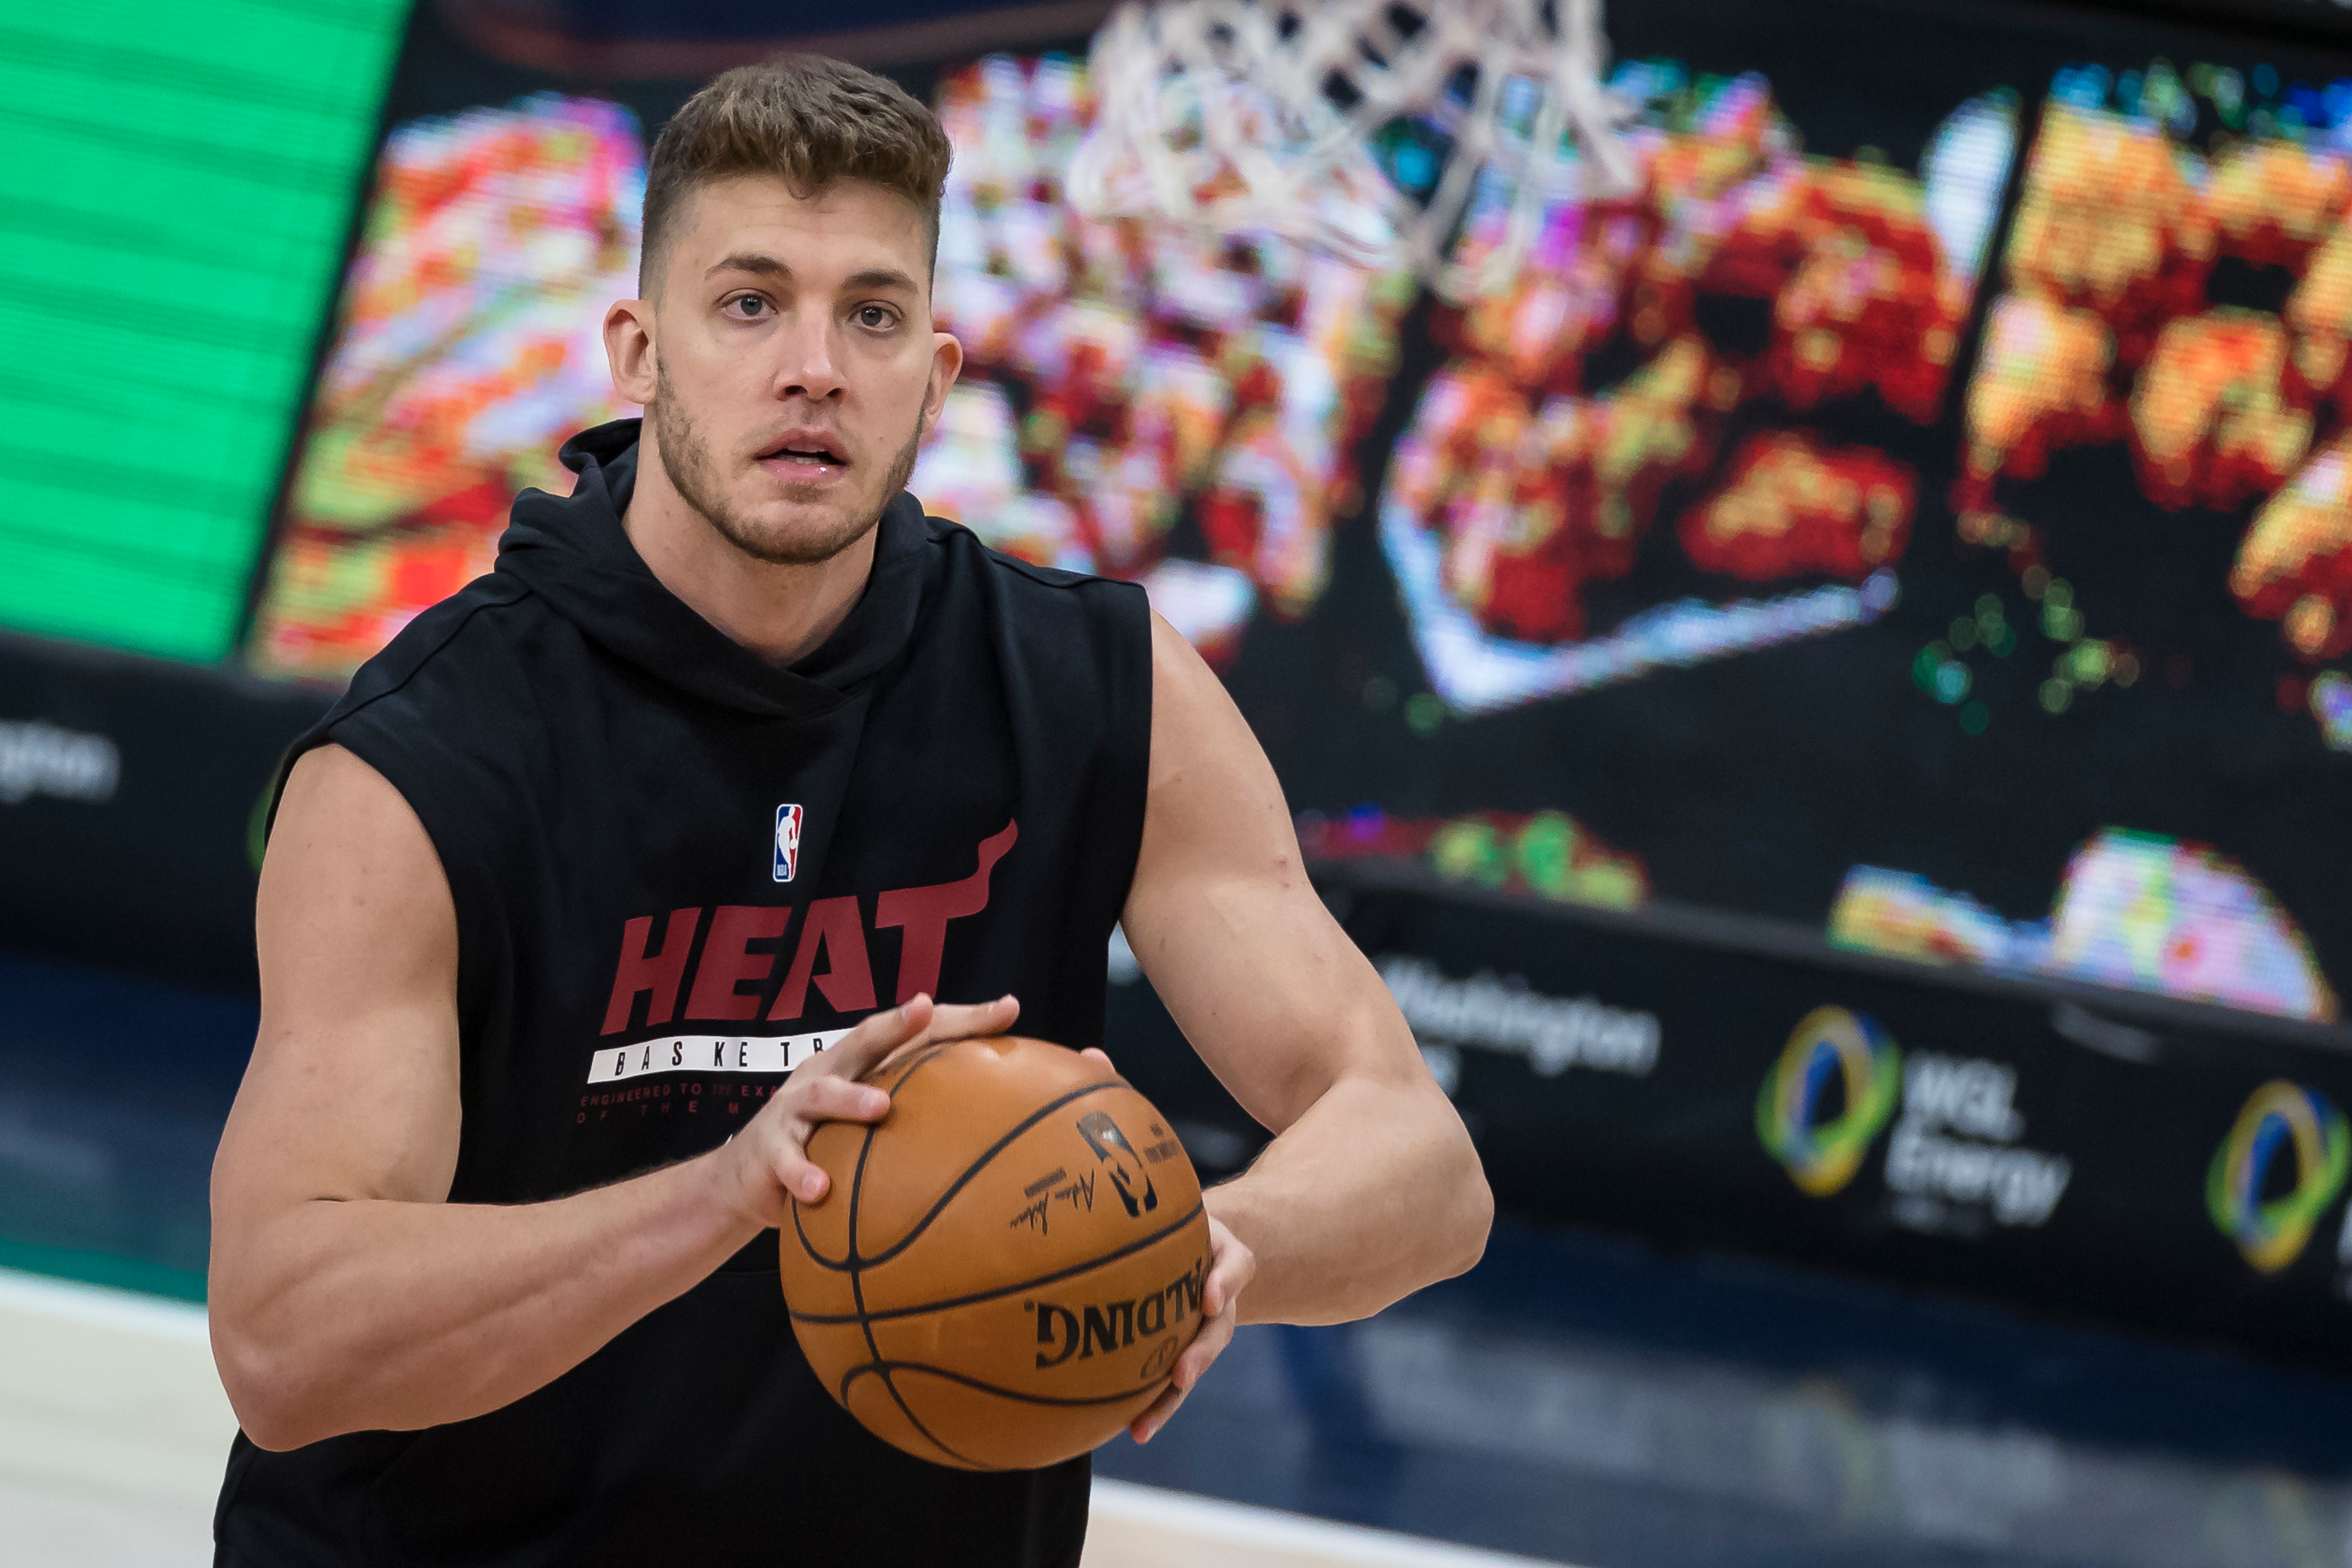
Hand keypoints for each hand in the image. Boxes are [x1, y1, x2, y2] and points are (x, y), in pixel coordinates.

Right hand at [709, 993, 1019, 1226]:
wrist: (747, 1178)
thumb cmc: (827, 1142)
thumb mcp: (871, 1121)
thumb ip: (921, 1115)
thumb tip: (1006, 1126)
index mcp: (863, 1063)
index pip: (917, 1033)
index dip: (960, 1018)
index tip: (1009, 1007)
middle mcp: (829, 1072)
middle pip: (865, 1038)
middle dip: (896, 1023)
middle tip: (923, 1008)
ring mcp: (795, 1107)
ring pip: (824, 1094)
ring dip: (852, 1099)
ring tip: (880, 1108)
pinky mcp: (770, 1148)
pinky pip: (789, 1160)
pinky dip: (803, 1173)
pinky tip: (820, 1189)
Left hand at [1129, 1212, 1253, 1443]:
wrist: (1192, 1241)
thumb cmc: (1180, 1222)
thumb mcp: (1182, 1206)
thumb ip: (1165, 1203)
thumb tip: (1110, 1182)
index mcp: (1227, 1259)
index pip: (1235, 1267)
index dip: (1225, 1282)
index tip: (1211, 1297)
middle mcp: (1218, 1301)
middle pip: (1217, 1331)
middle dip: (1200, 1354)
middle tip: (1182, 1374)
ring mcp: (1199, 1331)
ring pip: (1191, 1368)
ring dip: (1170, 1398)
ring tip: (1143, 1426)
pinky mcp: (1178, 1352)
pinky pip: (1168, 1385)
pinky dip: (1153, 1408)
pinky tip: (1129, 1431)